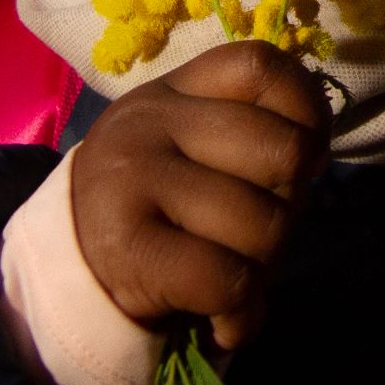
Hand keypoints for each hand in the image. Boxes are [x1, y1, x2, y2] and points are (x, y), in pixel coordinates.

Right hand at [70, 42, 329, 351]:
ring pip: (263, 222)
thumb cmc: (157, 207)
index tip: (308, 155)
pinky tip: (225, 318)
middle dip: (291, 203)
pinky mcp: (129, 247)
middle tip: (259, 229)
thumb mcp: (190, 149)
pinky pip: (226, 279)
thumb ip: (250, 134)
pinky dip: (242, 313)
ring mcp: (134, 178)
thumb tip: (315, 156)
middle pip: (282, 151)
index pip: (260, 66)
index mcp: (174, 90)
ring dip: (266, 265)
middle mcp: (150, 121)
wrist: (69, 271)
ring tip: (234, 272)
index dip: (307, 110)